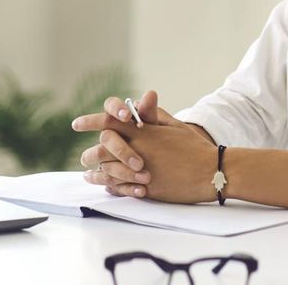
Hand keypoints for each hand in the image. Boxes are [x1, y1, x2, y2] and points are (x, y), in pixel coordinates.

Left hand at [73, 90, 215, 202]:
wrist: (211, 171)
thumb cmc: (194, 147)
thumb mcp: (175, 126)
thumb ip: (155, 114)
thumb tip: (144, 98)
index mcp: (144, 131)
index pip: (111, 121)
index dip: (91, 121)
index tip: (76, 124)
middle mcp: (138, 149)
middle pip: (103, 148)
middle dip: (89, 153)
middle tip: (83, 157)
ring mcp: (141, 170)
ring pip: (108, 170)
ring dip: (95, 173)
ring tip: (88, 175)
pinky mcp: (146, 188)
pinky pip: (120, 188)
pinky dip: (111, 187)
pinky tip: (106, 186)